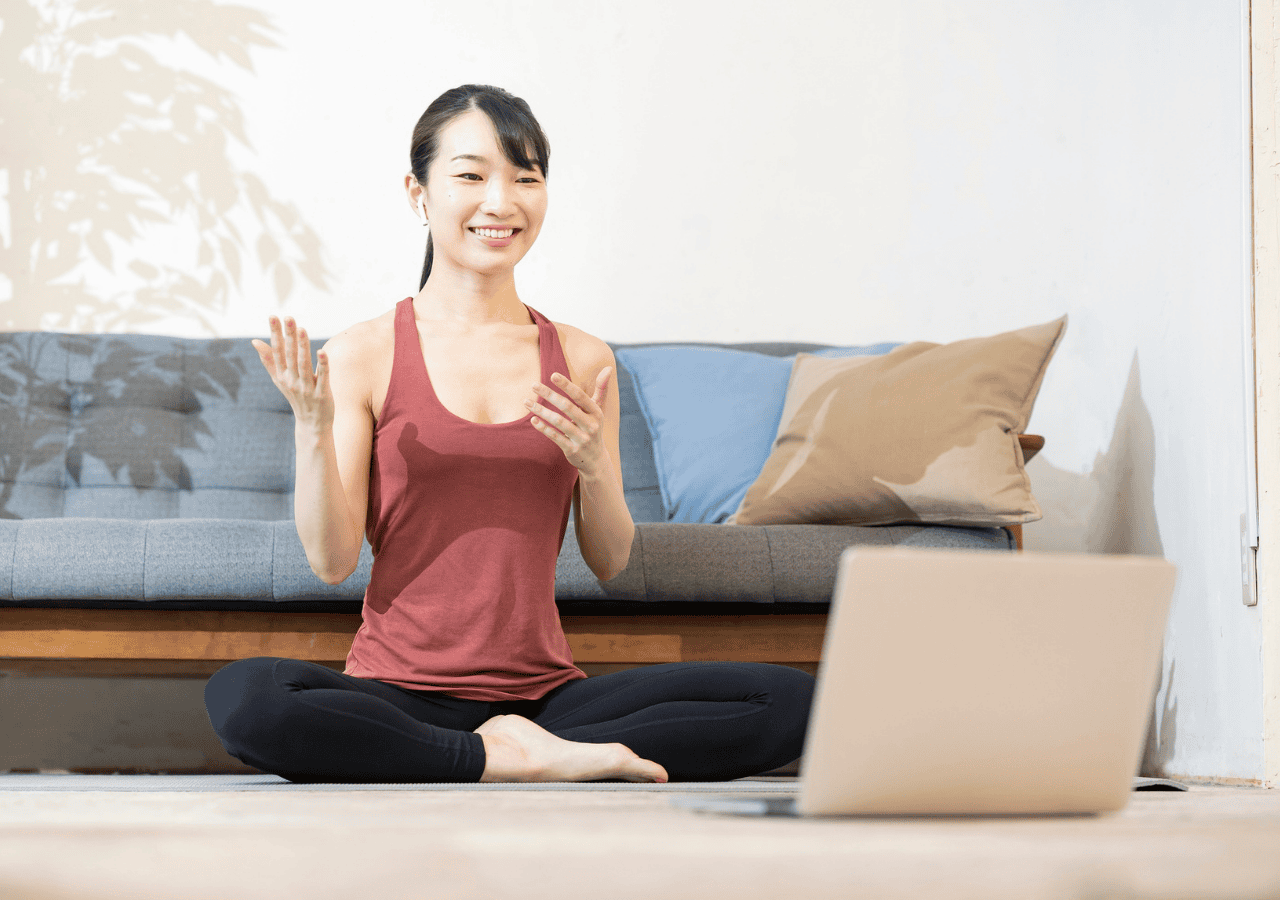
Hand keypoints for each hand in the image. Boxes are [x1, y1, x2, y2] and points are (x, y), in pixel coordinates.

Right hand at [251, 316, 332, 430]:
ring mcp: (306, 388)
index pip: (277, 351)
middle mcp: (292, 381)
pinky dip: (322, 365)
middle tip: (289, 317)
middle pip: (290, 355)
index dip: (275, 334)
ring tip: (302, 329)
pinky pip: (322, 378)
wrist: (311, 424)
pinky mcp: (322, 395)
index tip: (273, 316)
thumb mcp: (280, 379)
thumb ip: (269, 360)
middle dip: (288, 336)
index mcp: (282, 375)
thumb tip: (255, 341)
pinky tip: (322, 352)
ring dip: (303, 347)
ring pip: (304, 365)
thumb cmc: (296, 396)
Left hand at [525, 368, 610, 477]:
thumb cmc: (593, 428)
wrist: (596, 459)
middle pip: (568, 407)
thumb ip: (601, 389)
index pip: (580, 396)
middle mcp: (591, 425)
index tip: (552, 375)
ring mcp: (581, 439)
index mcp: (596, 413)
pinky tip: (533, 420)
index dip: (567, 385)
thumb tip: (607, 367)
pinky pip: (555, 437)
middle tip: (533, 385)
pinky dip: (544, 428)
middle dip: (549, 395)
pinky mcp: (572, 450)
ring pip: (559, 422)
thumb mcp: (598, 410)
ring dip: (541, 411)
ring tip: (526, 401)